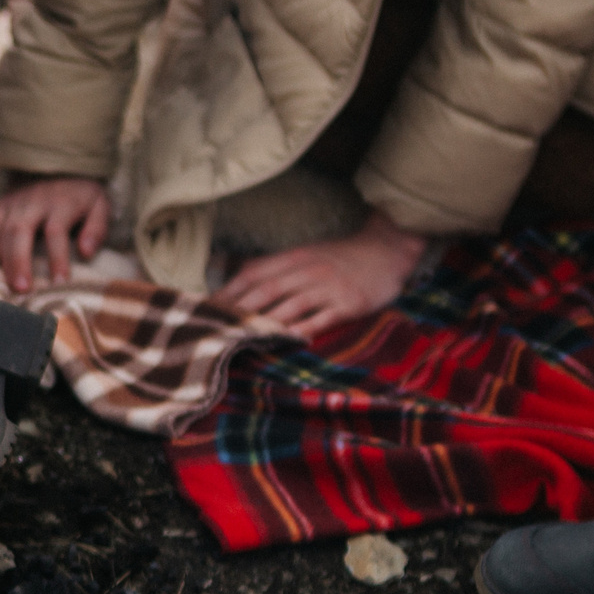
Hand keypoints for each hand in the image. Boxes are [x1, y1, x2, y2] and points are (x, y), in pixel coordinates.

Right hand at [0, 175, 109, 292]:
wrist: (58, 158)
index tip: (60, 282)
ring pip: (5, 230)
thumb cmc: (81, 191)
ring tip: (10, 285)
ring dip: (6, 259)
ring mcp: (17, 201)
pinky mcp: (4, 203)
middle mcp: (35, 201)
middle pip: (22, 231)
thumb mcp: (99, 204)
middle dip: (20, 261)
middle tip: (22, 289)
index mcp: (62, 202)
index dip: (57, 258)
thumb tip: (86, 252)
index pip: (56, 232)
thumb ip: (97, 228)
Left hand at [213, 210, 427, 333]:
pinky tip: (285, 341)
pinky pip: (321, 318)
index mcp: (293, 258)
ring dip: (265, 323)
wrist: (387, 251)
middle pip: (266, 290)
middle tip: (216, 329)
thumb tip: (235, 275)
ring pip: (290, 306)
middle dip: (239, 310)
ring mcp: (328, 287)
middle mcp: (307, 270)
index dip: (229, 291)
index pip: (252, 274)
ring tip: (242, 339)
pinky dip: (302, 330)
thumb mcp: (304, 254)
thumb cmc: (339, 257)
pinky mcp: (348, 303)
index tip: (206, 309)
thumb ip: (273, 266)